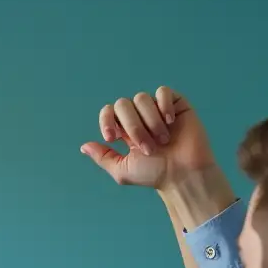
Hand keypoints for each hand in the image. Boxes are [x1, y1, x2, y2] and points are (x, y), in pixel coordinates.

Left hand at [81, 87, 218, 190]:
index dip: (106, 120)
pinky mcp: (176, 104)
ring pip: (142, 98)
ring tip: (162, 140)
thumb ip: (103, 157)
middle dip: (133, 127)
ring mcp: (158, 109)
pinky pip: (163, 92)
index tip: (112, 137)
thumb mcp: (123, 170)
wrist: (183, 175)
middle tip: (147, 147)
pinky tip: (170, 122)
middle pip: (123, 104)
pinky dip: (164, 105)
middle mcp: (140, 117)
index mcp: (126, 130)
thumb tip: (83, 146)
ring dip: (150, 121)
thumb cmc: (155, 175)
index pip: (109, 112)